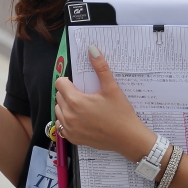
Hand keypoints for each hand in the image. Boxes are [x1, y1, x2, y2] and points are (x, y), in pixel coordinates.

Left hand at [53, 44, 153, 161]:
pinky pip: (62, 126)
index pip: (60, 83)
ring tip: (82, 107)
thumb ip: (100, 68)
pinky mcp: (73, 138)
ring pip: (58, 110)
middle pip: (59, 96)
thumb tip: (92, 49)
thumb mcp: (111, 88)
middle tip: (84, 95)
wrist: (128, 138)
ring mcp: (69, 128)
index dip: (68, 81)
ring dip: (66, 106)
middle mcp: (68, 115)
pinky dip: (67, 121)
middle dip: (68, 93)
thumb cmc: (121, 113)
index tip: (79, 84)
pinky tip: (80, 119)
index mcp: (75, 101)